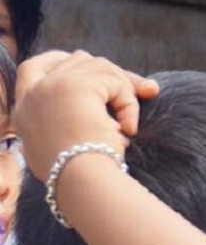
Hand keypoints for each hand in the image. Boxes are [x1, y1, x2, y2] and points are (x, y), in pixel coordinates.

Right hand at [13, 51, 157, 180]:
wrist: (80, 183)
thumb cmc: (80, 179)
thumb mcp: (69, 150)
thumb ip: (77, 128)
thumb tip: (120, 125)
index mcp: (24, 109)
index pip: (33, 68)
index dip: (62, 61)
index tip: (88, 66)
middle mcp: (33, 93)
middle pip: (76, 61)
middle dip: (110, 74)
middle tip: (143, 90)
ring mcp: (52, 85)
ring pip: (100, 68)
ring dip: (124, 92)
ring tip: (128, 125)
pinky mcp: (76, 84)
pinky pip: (114, 81)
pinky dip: (129, 104)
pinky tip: (128, 129)